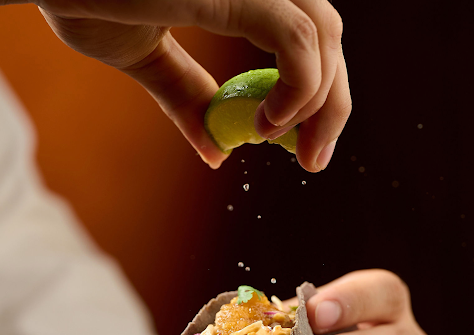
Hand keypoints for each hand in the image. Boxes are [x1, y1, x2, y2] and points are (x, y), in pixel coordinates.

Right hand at [6, 0, 350, 171]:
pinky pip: (293, 38)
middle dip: (330, 107)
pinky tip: (266, 124)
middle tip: (313, 160)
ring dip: (319, 105)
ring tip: (284, 144)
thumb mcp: (143, 53)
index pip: (309, 37)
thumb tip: (218, 152)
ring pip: (323, 37)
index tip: (306, 144)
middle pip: (328, 38)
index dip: (320, 93)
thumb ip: (186, 95)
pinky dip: (297, 88)